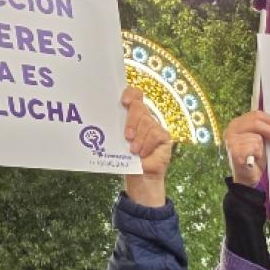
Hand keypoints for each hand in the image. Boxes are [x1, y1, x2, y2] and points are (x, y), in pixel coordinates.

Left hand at [121, 86, 171, 205]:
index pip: (135, 95)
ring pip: (147, 122)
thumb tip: (105, 121)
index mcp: (132, 114)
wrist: (140, 175)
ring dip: (139, 138)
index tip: (123, 102)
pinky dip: (147, 144)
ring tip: (133, 150)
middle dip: (132, 121)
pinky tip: (142, 153)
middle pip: (139, 107)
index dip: (130, 94)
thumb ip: (117, 128)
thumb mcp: (119, 140)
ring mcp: (155, 126)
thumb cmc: (127, 157)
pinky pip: (155, 134)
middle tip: (127, 136)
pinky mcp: (164, 136)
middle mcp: (145, 117)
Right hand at [224, 110, 269, 186]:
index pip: (255, 114)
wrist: (247, 178)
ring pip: (257, 137)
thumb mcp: (259, 139)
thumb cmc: (254, 158)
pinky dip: (258, 154)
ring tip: (258, 155)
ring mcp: (231, 141)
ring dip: (262, 147)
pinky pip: (254, 147)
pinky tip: (254, 159)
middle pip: (256, 122)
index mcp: (236, 124)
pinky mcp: (234, 152)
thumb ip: (262, 129)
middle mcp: (230, 130)